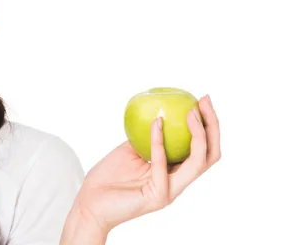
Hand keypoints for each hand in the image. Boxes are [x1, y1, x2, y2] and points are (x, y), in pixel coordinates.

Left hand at [70, 95, 220, 236]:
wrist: (89, 202)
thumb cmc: (108, 177)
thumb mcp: (131, 149)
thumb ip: (147, 135)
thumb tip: (158, 108)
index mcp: (174, 172)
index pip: (203, 149)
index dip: (209, 125)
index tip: (202, 99)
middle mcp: (178, 183)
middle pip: (210, 156)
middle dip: (212, 126)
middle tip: (204, 102)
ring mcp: (170, 191)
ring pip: (198, 163)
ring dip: (198, 133)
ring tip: (191, 111)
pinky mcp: (158, 196)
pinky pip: (162, 164)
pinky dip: (159, 141)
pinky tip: (156, 123)